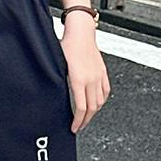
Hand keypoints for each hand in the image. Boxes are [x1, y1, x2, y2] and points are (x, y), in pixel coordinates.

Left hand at [60, 17, 109, 132]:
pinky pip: (105, 91)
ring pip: (100, 101)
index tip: (74, 128)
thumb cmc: (67, 45)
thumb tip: (55, 98)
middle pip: (92, 108)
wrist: (81, 32)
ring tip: (86, 117)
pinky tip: (97, 103)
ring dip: (93, 112)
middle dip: (85, 120)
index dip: (78, 121)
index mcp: (79, 80)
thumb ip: (59, 83)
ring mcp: (99, 76)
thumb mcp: (58, 66)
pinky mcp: (103, 72)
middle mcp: (91, 80)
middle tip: (79, 126)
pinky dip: (101, 101)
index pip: (81, 108)